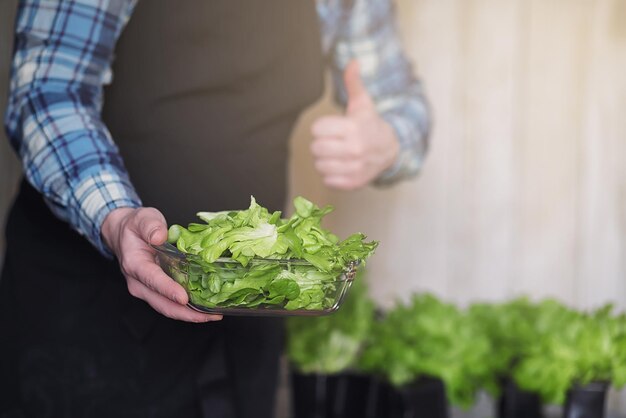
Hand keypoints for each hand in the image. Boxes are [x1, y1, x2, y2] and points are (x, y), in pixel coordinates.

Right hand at [102, 207, 221, 322]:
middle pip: (162, 304)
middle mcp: (138, 282)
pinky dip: (187, 309)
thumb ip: (151, 226)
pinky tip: (204, 309)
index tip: (184, 298)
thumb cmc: (135, 226)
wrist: (123, 234)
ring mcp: (146, 289)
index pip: (152, 280)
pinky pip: (170, 304)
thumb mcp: (143, 218)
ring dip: (189, 315)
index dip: (168, 290)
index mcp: (135, 264)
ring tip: (212, 315)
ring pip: (167, 308)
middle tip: (210, 315)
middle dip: (186, 313)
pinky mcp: (154, 291)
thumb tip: (159, 236)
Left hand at [310, 60, 399, 189]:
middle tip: (333, 141)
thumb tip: (353, 61)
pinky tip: (341, 166)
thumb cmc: (370, 124)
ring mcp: (355, 167)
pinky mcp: (353, 182)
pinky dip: (331, 175)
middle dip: (321, 144)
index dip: (321, 127)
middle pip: (316, 148)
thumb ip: (353, 82)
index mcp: (353, 128)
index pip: (316, 129)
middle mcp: (355, 149)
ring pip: (320, 165)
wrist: (390, 150)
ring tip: (336, 154)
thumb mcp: (363, 103)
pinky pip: (328, 180)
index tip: (332, 127)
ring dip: (325, 160)